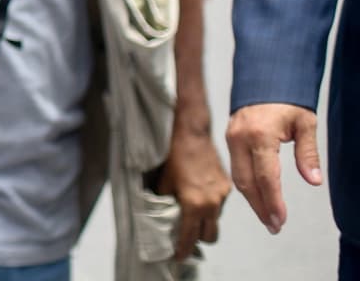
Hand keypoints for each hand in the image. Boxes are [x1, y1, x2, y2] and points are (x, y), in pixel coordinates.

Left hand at [160, 125, 229, 259]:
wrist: (193, 133)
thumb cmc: (174, 155)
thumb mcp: (164, 181)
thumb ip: (165, 201)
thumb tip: (164, 215)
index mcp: (195, 203)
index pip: (189, 235)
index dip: (183, 248)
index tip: (178, 256)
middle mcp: (212, 203)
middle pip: (209, 235)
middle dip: (197, 239)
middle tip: (185, 236)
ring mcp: (222, 195)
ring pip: (215, 220)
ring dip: (204, 222)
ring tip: (191, 215)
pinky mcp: (227, 187)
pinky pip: (219, 205)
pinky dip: (210, 207)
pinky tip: (199, 197)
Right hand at [227, 103, 321, 234]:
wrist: (265, 77)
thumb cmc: (287, 99)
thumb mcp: (305, 123)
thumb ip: (308, 153)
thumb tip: (314, 180)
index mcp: (259, 135)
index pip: (266, 177)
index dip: (273, 202)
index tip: (281, 220)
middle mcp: (240, 138)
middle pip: (247, 182)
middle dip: (260, 207)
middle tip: (274, 226)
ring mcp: (231, 138)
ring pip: (238, 178)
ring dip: (252, 200)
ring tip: (268, 217)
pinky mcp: (229, 138)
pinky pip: (235, 167)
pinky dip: (246, 185)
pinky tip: (257, 196)